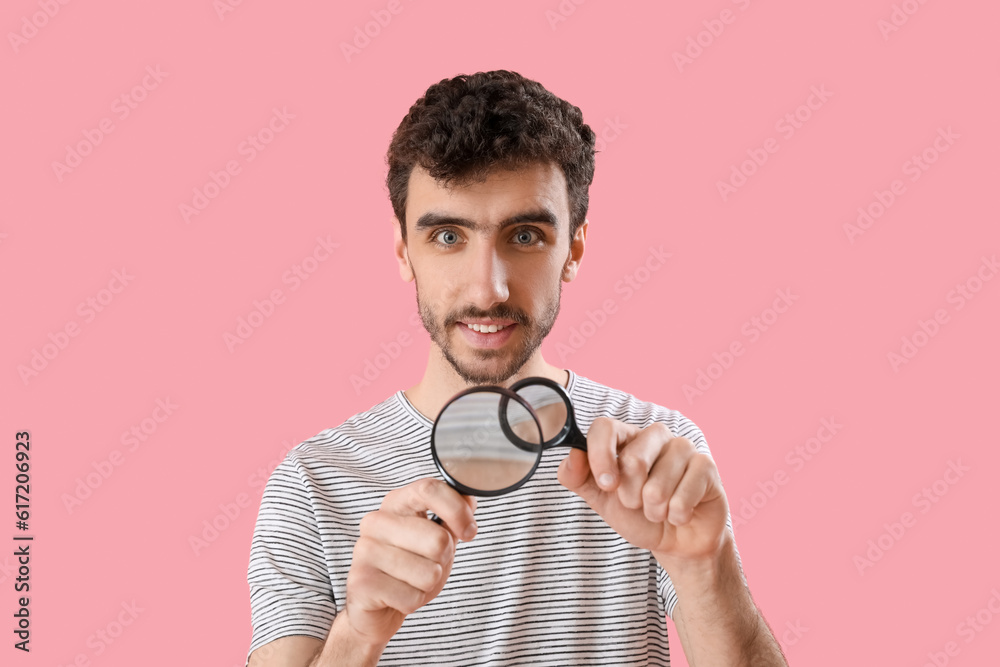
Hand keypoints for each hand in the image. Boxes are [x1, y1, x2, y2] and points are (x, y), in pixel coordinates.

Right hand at [342, 478, 476, 649]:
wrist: (377, 606)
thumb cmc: (409, 569)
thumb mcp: (436, 538)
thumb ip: (452, 516)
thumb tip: (469, 498)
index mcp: (395, 503)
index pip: (429, 489)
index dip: (457, 510)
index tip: (469, 531)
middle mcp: (376, 522)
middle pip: (437, 538)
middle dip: (444, 560)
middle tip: (428, 564)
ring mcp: (365, 551)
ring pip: (428, 573)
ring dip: (428, 584)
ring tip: (411, 581)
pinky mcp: (361, 582)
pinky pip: (411, 597)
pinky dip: (413, 601)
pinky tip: (398, 596)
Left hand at [557, 417, 728, 562]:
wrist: (676, 540)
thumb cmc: (638, 515)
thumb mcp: (600, 499)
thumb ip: (578, 478)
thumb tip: (572, 456)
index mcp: (626, 438)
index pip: (604, 427)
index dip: (600, 457)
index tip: (607, 485)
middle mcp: (655, 435)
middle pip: (632, 459)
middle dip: (630, 496)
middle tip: (638, 504)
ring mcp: (683, 447)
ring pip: (658, 485)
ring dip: (654, 511)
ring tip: (661, 511)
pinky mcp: (706, 466)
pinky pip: (683, 496)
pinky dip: (677, 515)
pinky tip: (682, 513)